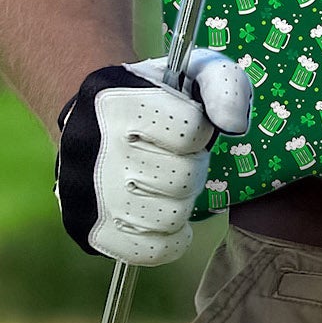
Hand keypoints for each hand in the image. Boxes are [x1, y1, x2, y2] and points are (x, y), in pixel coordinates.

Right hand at [54, 49, 252, 265]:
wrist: (92, 117)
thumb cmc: (157, 95)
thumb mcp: (195, 71)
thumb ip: (226, 85)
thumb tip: (234, 125)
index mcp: (119, 103)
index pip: (191, 131)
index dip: (200, 130)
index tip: (187, 125)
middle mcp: (95, 150)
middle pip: (182, 178)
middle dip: (192, 166)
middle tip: (177, 157)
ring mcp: (87, 196)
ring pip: (169, 217)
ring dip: (180, 201)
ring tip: (167, 183)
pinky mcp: (88, 231)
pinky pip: (150, 252)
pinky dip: (169, 239)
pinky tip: (164, 214)